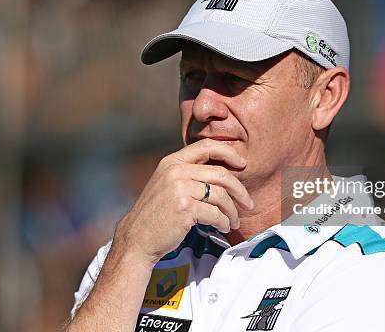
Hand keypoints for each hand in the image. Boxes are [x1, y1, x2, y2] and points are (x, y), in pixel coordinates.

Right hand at [113, 139, 254, 264]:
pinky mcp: (185, 208)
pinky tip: (224, 227)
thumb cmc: (155, 214)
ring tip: (235, 221)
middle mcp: (176, 171)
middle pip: (221, 173)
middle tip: (248, 202)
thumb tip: (222, 172)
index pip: (206, 146)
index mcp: (172, 161)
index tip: (242, 164)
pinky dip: (224, 222)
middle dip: (239, 189)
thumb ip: (188, 173)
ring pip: (221, 195)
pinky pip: (216, 213)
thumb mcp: (166, 184)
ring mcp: (180, 189)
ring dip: (233, 211)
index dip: (229, 152)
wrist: (137, 238)